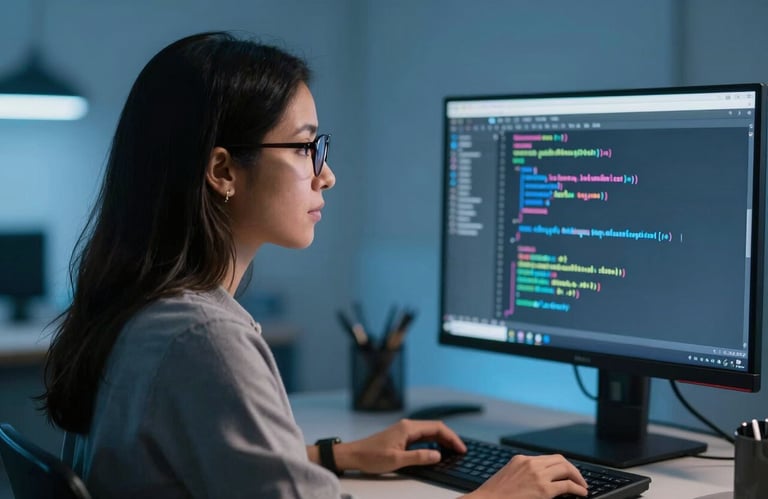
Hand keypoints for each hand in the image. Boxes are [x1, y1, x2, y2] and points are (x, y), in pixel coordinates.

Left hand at [332, 418, 465, 473]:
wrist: (353, 455)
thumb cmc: (371, 457)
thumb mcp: (397, 460)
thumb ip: (419, 457)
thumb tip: (438, 455)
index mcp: (408, 428)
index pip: (437, 428)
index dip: (452, 438)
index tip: (461, 448)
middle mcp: (408, 426)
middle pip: (435, 428)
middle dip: (450, 438)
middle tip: (461, 451)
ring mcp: (404, 431)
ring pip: (429, 432)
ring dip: (442, 440)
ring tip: (453, 451)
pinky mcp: (401, 437)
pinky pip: (422, 437)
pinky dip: (433, 442)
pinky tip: (437, 451)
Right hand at [464, 454, 587, 498]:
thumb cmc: (494, 496)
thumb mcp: (508, 477)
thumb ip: (523, 475)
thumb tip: (538, 481)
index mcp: (520, 460)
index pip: (548, 458)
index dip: (562, 465)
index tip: (567, 473)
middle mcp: (530, 464)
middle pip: (560, 460)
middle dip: (573, 470)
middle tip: (579, 480)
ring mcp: (537, 475)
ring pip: (566, 469)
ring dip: (577, 478)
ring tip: (582, 487)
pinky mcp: (543, 489)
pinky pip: (567, 485)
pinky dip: (577, 488)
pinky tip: (581, 493)